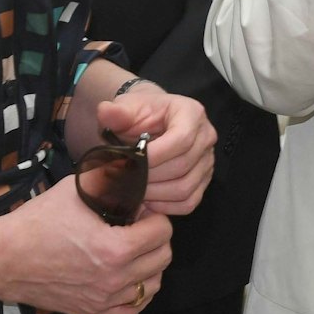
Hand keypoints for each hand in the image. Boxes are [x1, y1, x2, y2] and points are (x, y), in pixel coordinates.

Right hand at [0, 168, 172, 313]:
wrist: (3, 258)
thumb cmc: (36, 223)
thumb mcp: (77, 189)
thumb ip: (111, 179)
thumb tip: (135, 171)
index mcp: (114, 249)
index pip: (163, 231)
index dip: (154, 215)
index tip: (140, 211)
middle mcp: (113, 279)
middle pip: (162, 257)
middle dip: (156, 237)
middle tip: (138, 227)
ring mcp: (103, 299)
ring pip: (152, 284)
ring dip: (150, 265)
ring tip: (134, 250)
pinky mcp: (92, 311)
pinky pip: (133, 309)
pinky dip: (137, 292)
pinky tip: (128, 275)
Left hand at [98, 88, 215, 216]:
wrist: (149, 124)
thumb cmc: (139, 115)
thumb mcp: (126, 107)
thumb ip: (116, 112)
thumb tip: (105, 111)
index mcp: (192, 113)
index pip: (181, 139)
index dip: (155, 155)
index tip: (129, 162)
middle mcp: (206, 137)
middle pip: (182, 166)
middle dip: (149, 177)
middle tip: (124, 180)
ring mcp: (208, 161)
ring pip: (185, 188)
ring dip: (155, 194)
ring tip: (133, 188)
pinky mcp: (203, 182)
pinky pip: (188, 203)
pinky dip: (165, 206)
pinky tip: (147, 197)